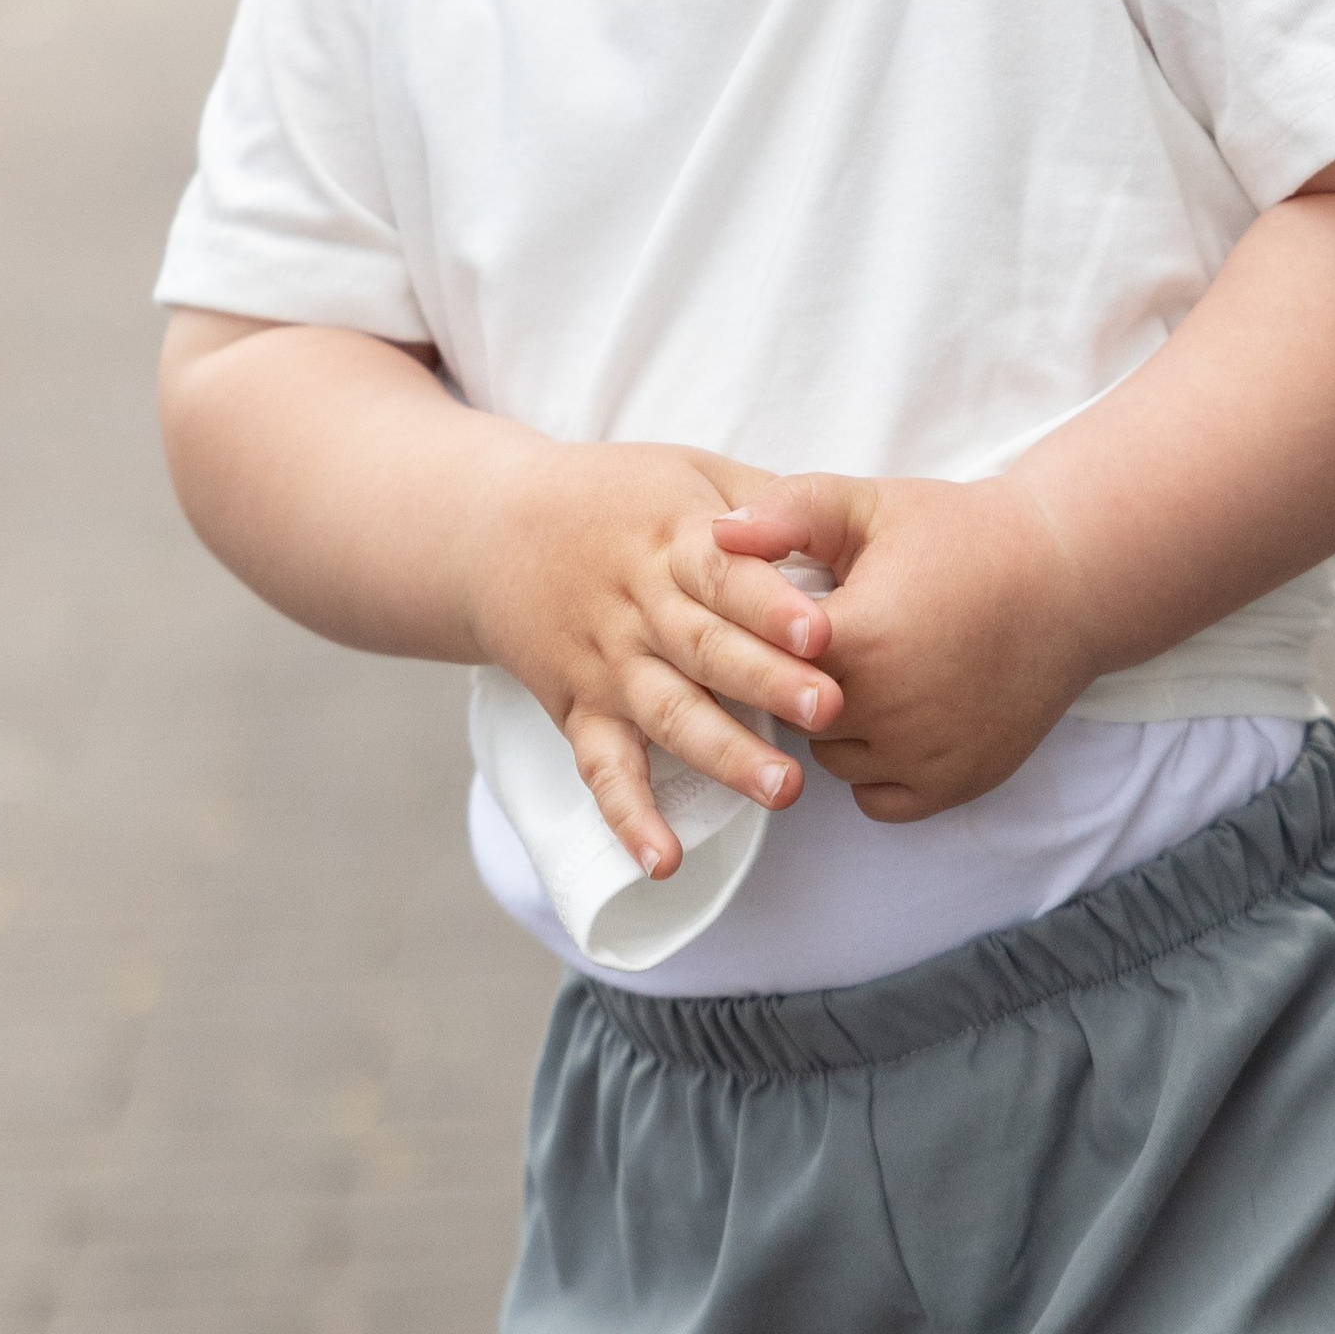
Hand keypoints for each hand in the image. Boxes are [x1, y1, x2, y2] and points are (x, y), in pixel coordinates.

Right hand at [463, 441, 843, 878]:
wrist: (492, 528)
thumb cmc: (617, 498)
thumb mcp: (690, 473)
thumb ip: (763, 502)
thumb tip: (842, 528)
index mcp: (672, 541)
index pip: (724, 573)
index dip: (771, 604)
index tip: (821, 630)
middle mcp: (639, 607)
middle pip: (706, 648)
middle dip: (768, 682)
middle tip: (829, 711)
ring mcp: (607, 664)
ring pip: (668, 714)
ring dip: (724, 754)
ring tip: (783, 790)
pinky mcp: (579, 710)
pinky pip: (603, 768)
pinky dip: (628, 817)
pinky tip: (663, 860)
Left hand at [703, 475, 1099, 822]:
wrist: (1066, 579)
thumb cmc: (963, 535)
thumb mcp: (871, 505)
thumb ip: (787, 513)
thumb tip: (715, 536)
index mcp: (853, 638)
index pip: (760, 657)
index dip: (769, 634)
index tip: (796, 611)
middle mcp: (886, 709)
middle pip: (791, 714)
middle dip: (799, 680)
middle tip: (836, 640)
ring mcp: (923, 753)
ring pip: (831, 760)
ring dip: (835, 728)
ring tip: (872, 674)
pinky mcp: (955, 783)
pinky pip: (878, 799)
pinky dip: (878, 768)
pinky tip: (896, 717)